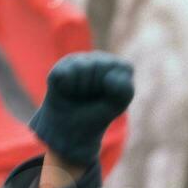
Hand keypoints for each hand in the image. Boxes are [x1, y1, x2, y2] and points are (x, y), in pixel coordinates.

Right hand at [29, 51, 133, 165]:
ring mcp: (80, 60)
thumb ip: (124, 90)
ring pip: (81, 68)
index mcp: (119, 67)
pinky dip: (67, 88)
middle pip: (98, 65)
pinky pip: (65, 73)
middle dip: (95, 87)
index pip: (122, 66)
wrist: (73, 129)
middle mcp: (100, 59)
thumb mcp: (118, 105)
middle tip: (91, 98)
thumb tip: (109, 78)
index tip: (110, 98)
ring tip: (80, 95)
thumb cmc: (98, 114)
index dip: (115, 87)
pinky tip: (67, 92)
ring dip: (80, 89)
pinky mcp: (62, 66)